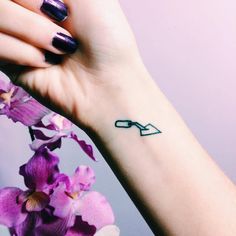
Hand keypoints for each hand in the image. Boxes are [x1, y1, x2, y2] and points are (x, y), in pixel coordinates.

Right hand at [0, 0, 148, 128]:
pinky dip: (23, 52)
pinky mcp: (9, 62)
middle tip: (61, 28)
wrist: (108, 82)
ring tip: (59, 49)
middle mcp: (27, 10)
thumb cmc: (107, 35)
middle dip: (32, 12)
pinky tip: (46, 63)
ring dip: (31, 31)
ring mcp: (16, 35)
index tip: (60, 8)